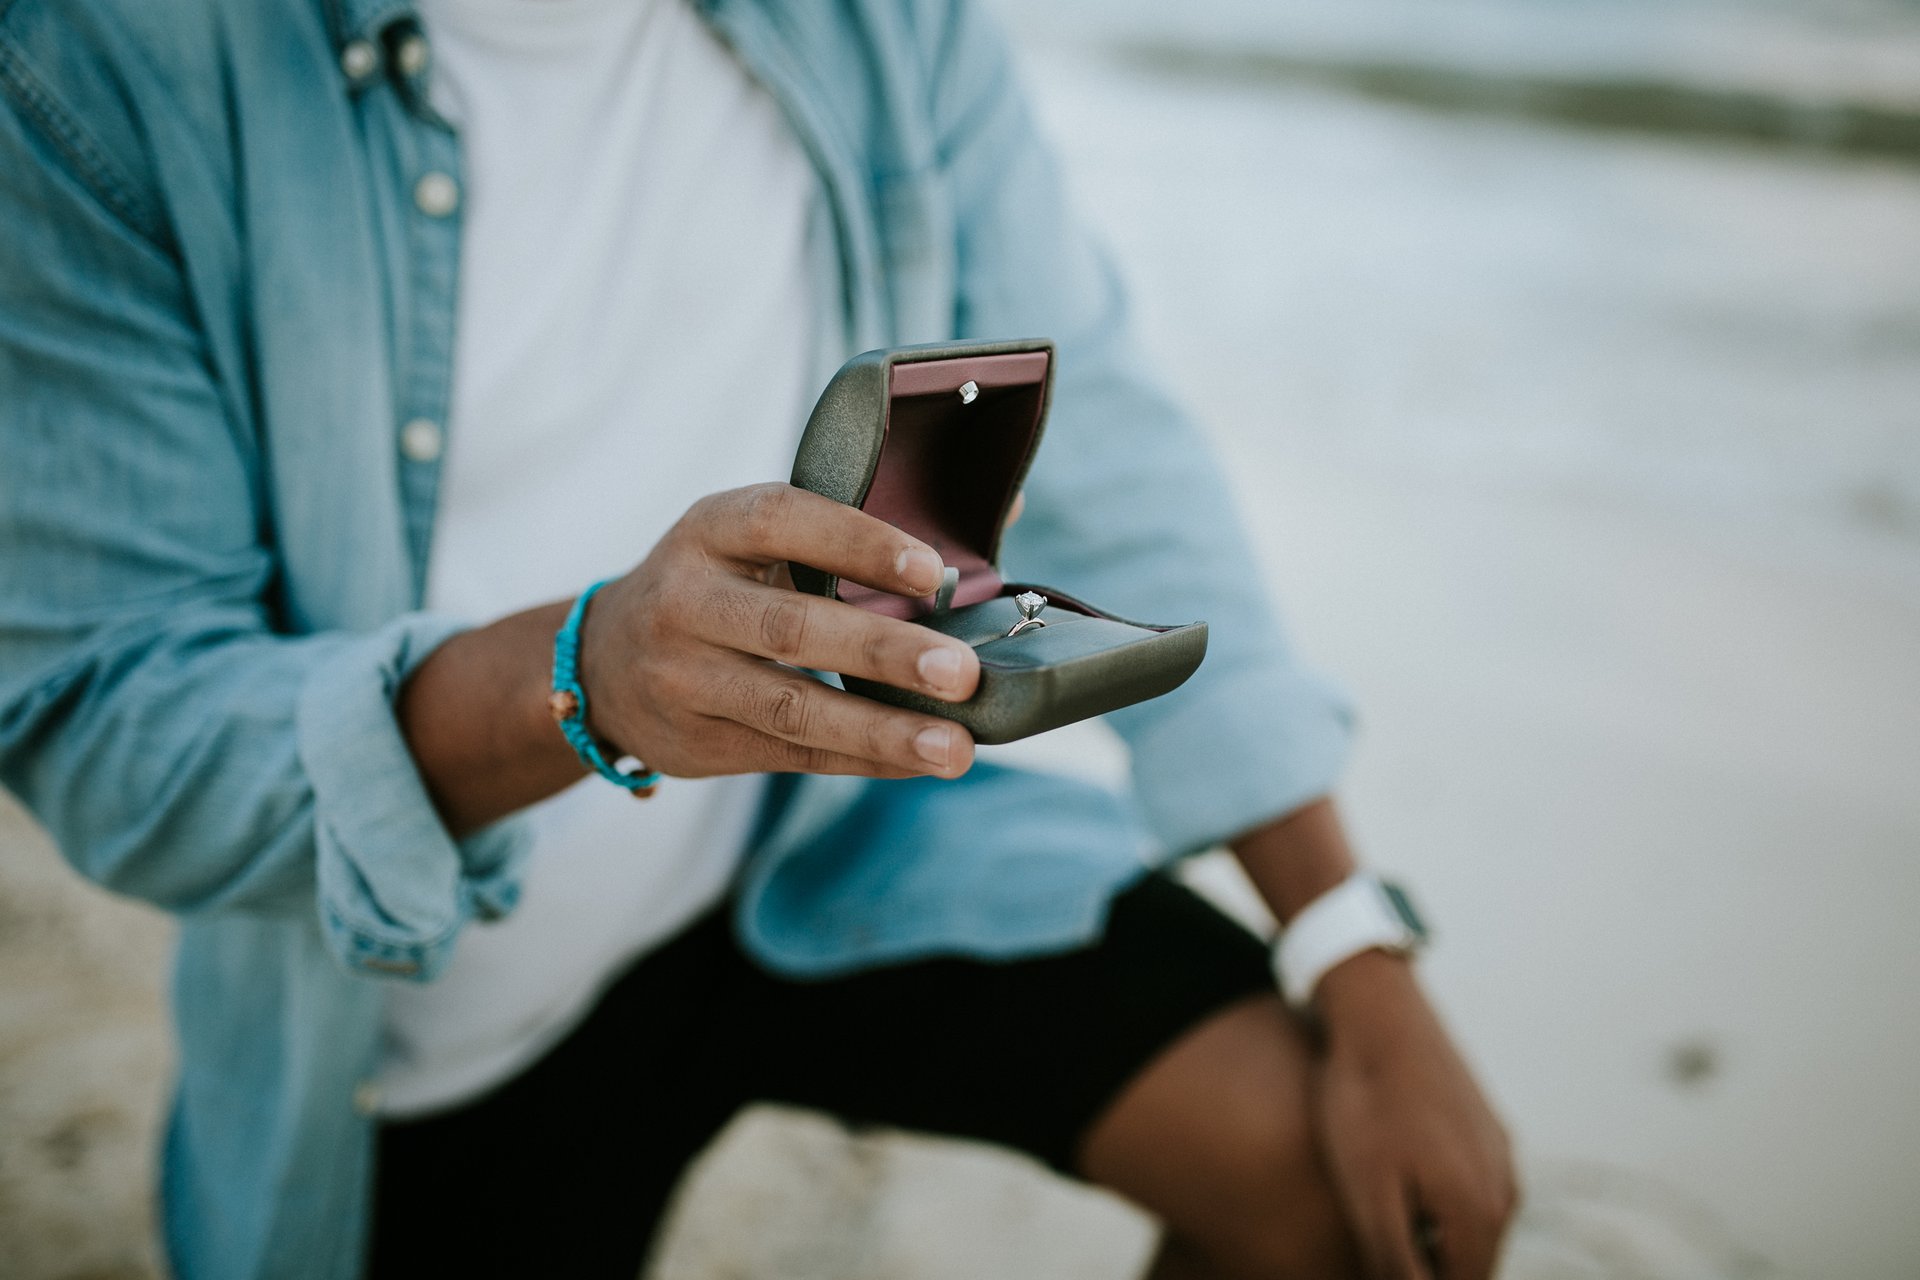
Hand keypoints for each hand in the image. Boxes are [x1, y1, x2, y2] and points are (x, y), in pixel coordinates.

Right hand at [581, 482, 980, 778]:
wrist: (601, 662)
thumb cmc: (718, 586)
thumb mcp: (751, 539)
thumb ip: (853, 531)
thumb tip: (1005, 507)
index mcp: (709, 529)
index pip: (781, 521)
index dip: (857, 542)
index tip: (932, 571)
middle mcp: (685, 600)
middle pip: (790, 626)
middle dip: (883, 653)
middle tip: (962, 672)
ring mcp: (683, 677)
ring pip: (790, 708)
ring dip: (881, 730)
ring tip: (955, 748)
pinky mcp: (696, 742)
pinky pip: (791, 755)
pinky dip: (863, 759)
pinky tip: (919, 762)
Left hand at [1312, 951, 1518, 1279]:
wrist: (1377, 1014)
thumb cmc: (1364, 1104)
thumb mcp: (1369, 1192)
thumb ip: (1397, 1259)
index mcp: (1480, 1214)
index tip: (1378, 1260)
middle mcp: (1504, 1189)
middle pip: (1472, 1262)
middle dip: (1431, 1266)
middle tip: (1376, 1241)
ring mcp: (1499, 1154)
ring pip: (1473, 1225)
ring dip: (1436, 1236)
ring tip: (1384, 1216)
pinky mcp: (1486, 1127)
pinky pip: (1471, 1185)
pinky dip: (1441, 1200)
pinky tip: (1398, 1181)